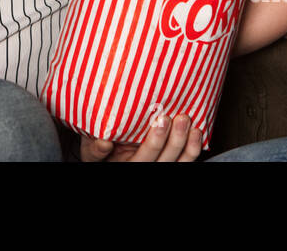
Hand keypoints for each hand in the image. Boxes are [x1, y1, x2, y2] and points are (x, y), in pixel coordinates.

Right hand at [80, 114, 203, 161]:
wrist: (106, 156)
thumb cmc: (98, 150)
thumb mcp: (90, 149)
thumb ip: (94, 146)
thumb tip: (104, 142)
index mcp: (126, 166)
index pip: (143, 158)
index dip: (155, 141)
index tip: (160, 120)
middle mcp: (144, 169)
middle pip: (164, 160)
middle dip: (174, 139)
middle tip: (179, 117)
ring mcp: (158, 167)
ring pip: (177, 163)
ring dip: (187, 145)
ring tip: (191, 124)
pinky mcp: (168, 163)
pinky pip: (184, 163)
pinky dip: (193, 149)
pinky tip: (197, 133)